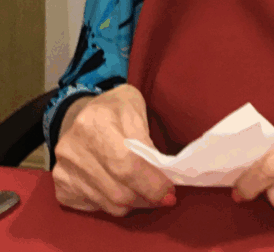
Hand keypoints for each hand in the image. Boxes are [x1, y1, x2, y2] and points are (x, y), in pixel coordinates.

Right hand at [52, 84, 175, 216]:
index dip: (151, 183)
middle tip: (163, 196)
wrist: (78, 113)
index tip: (169, 192)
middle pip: (117, 191)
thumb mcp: (136, 110)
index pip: (126, 165)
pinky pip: (94, 207)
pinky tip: (122, 188)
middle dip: (146, 197)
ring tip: (147, 193)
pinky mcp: (60, 186)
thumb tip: (161, 174)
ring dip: (134, 203)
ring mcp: (62, 171)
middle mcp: (72, 150)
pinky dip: (114, 203)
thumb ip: (147, 140)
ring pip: (108, 204)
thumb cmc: (115, 109)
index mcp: (95, 123)